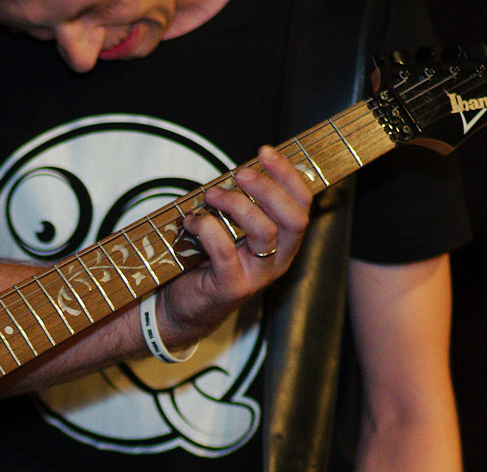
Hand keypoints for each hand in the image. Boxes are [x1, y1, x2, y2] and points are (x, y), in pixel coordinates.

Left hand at [157, 145, 311, 343]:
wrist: (183, 305)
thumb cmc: (207, 260)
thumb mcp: (232, 227)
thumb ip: (243, 203)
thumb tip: (242, 169)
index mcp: (285, 241)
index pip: (302, 203)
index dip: (287, 174)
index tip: (264, 152)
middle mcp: (279, 259)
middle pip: (293, 217)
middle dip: (267, 187)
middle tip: (239, 173)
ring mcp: (258, 276)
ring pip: (264, 231)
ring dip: (236, 204)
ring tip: (211, 195)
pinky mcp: (232, 287)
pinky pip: (225, 251)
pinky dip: (207, 228)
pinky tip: (192, 221)